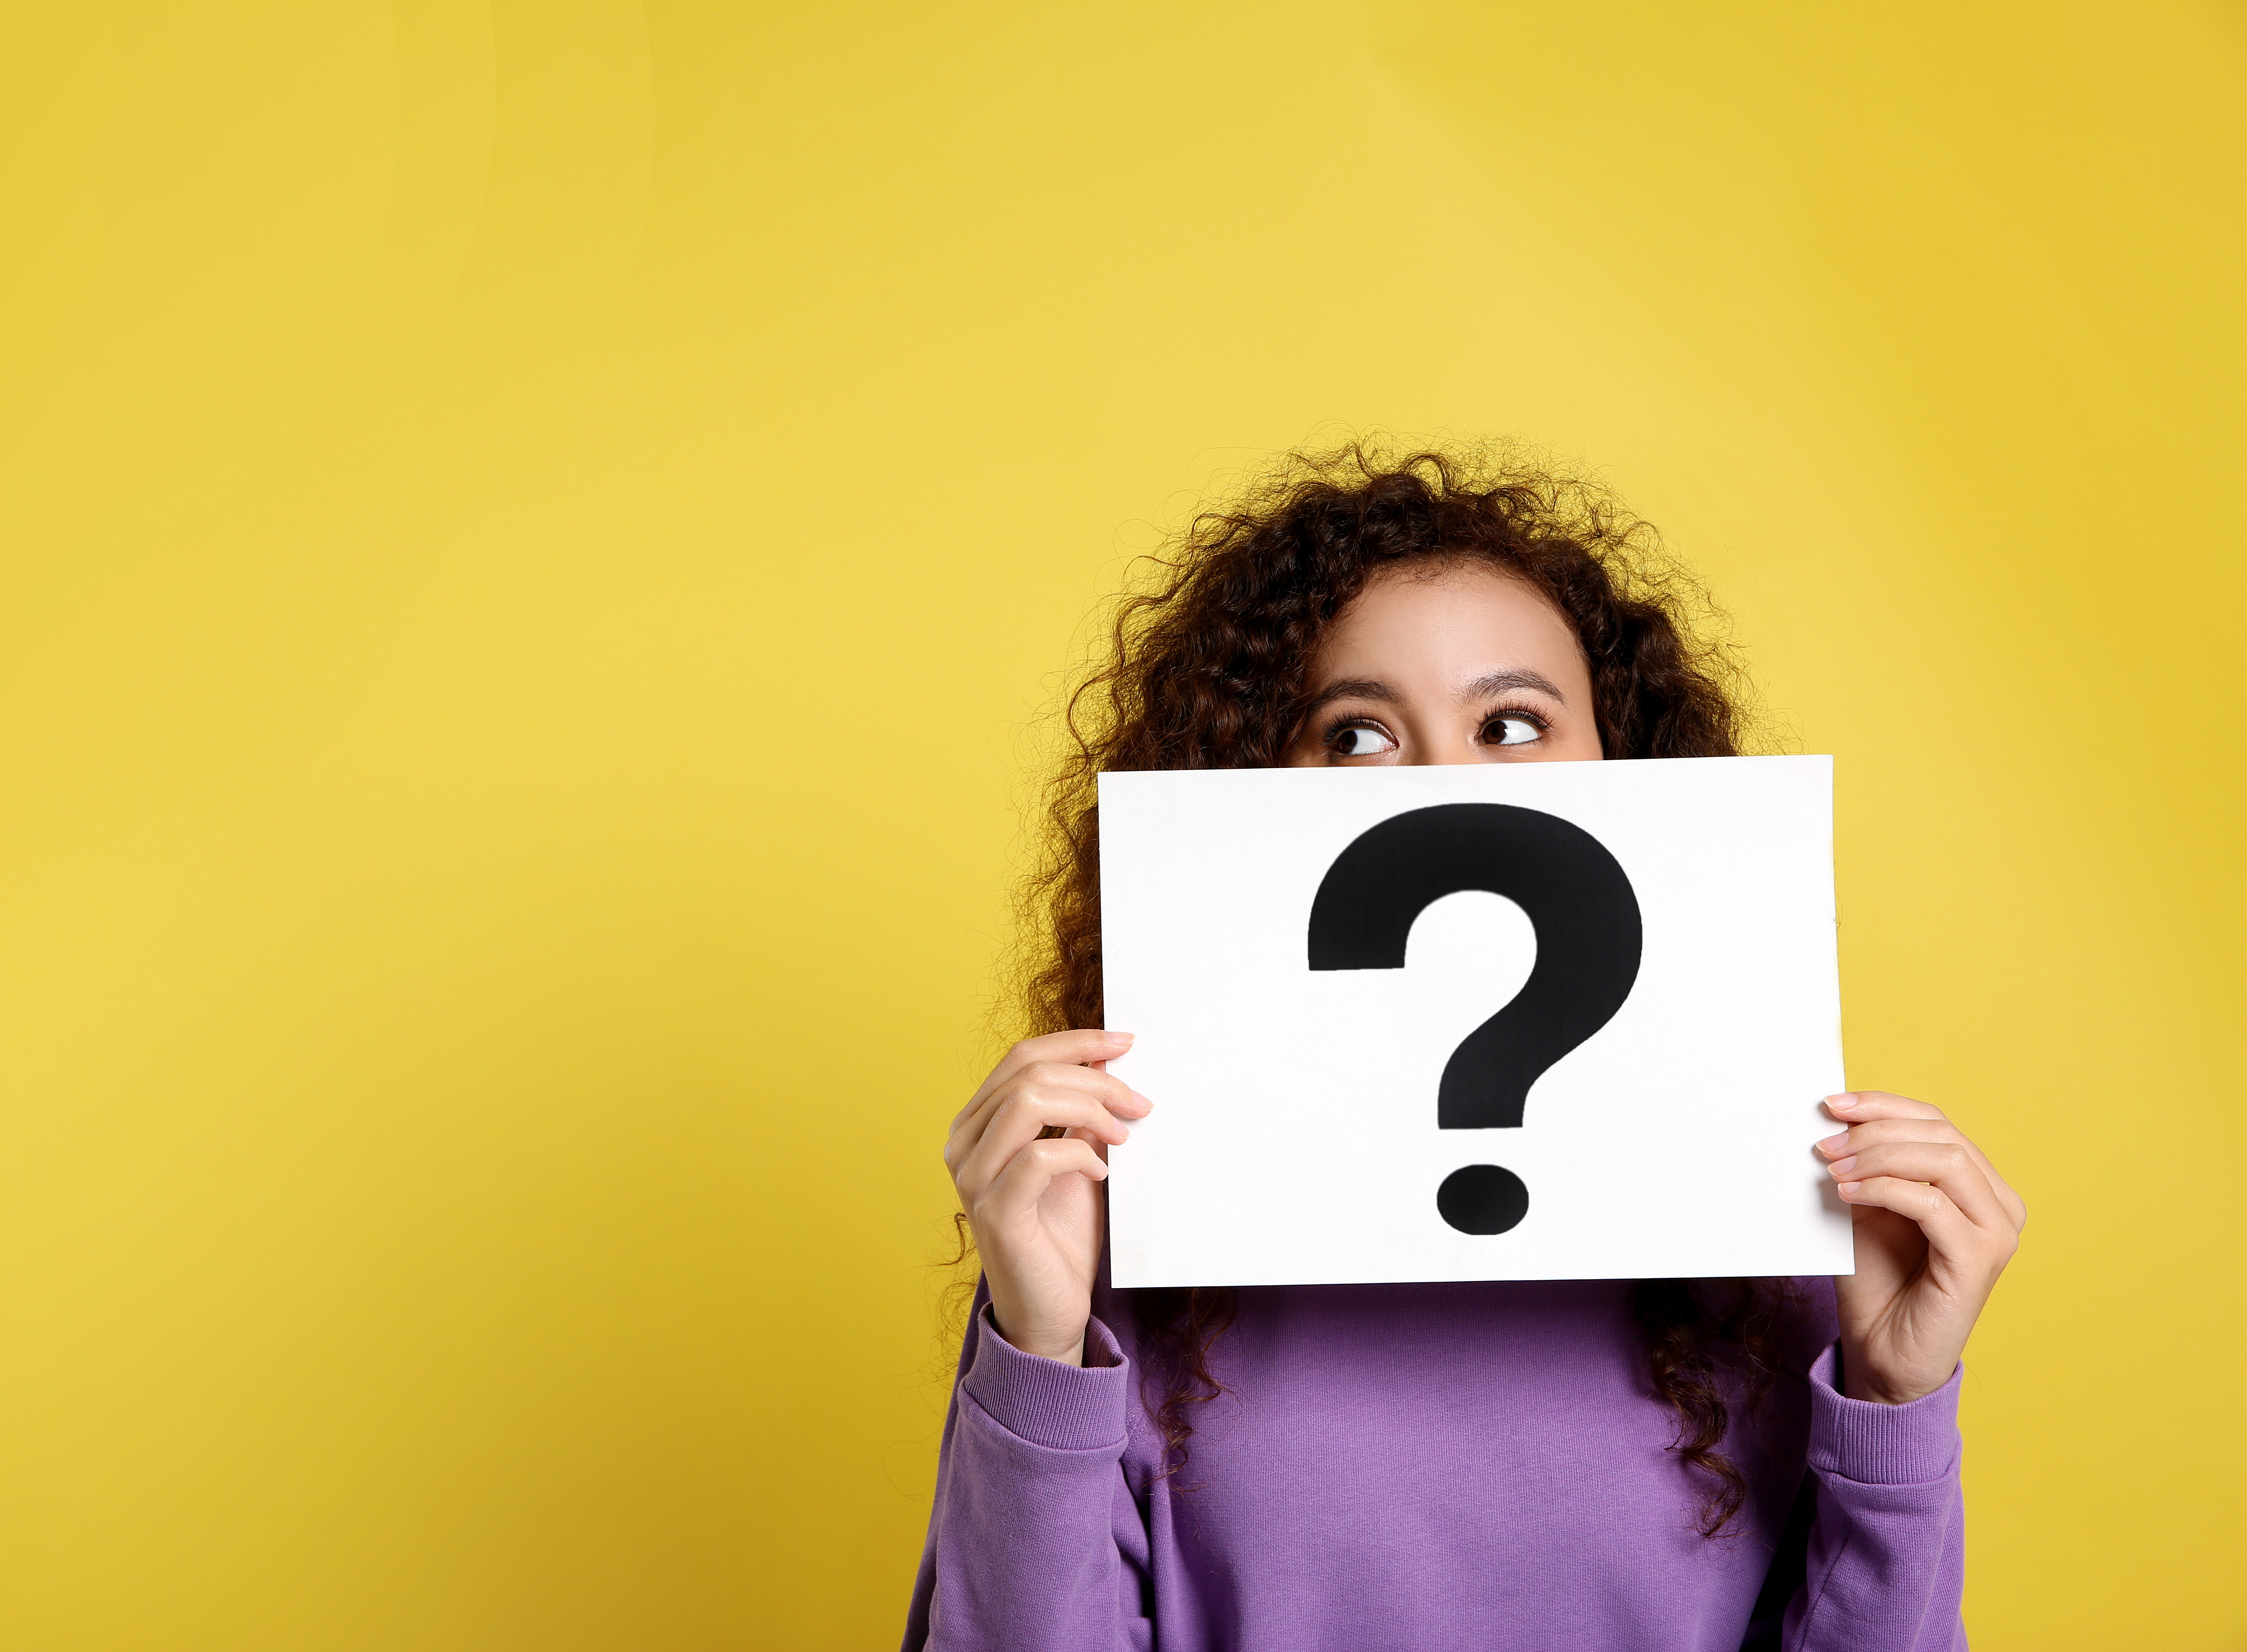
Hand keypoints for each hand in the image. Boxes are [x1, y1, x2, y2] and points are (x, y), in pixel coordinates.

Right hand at [944, 1029, 1149, 1364]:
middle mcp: (963, 1144)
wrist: (1050, 1310)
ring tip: (1123, 1133)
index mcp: (976, 1123)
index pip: (1021, 1057)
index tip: (1127, 1043)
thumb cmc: (1061, 1234)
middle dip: (1093, 1078)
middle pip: (1027, 1074)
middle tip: (1139, 1103)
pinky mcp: (993, 1212)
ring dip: (1088, 1108)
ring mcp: (972, 1178)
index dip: (1077, 1043)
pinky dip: (1079, 1154)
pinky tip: (1101, 1172)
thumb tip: (1107, 1061)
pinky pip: (1037, 1157)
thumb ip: (1079, 1114)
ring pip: (1027, 1103)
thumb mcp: (1076, 1158)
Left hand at [1817, 1091, 2024, 1403]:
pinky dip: (1884, 1189)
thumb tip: (1835, 1119)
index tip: (1832, 1104)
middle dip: (1876, 1129)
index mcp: (1979, 1185)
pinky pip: (1931, 1204)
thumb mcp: (1869, 1207)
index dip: (1883, 1105)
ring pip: (1944, 1161)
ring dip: (1879, 1156)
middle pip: (1941, 1134)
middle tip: (1826, 1143)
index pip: (1936, 1122)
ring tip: (1833, 1168)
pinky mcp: (1979, 1260)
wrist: (1883, 1351)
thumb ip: (1867, 1166)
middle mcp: (2000, 1204)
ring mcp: (1997, 1232)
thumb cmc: (1879, 1280)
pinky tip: (1848, 1194)